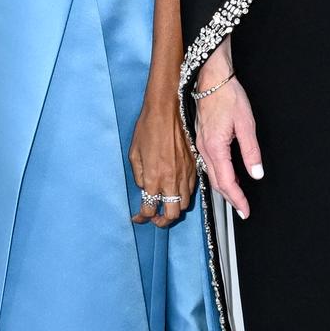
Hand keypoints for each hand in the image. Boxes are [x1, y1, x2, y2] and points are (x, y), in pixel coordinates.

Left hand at [129, 90, 196, 228]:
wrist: (169, 109)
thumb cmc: (149, 127)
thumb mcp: (134, 153)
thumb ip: (139, 175)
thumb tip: (144, 188)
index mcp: (154, 178)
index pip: (149, 209)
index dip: (142, 218)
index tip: (139, 218)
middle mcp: (171, 179)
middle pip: (171, 214)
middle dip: (162, 221)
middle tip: (155, 218)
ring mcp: (186, 174)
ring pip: (184, 204)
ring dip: (174, 208)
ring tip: (166, 204)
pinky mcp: (195, 166)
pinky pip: (191, 189)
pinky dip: (183, 195)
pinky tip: (176, 189)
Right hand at [193, 55, 262, 219]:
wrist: (211, 77)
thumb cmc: (228, 95)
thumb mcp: (246, 123)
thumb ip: (251, 151)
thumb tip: (256, 173)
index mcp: (215, 147)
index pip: (226, 181)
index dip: (237, 199)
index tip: (245, 211)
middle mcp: (204, 148)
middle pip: (216, 182)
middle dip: (230, 198)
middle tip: (242, 210)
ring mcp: (200, 143)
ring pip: (211, 173)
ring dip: (225, 187)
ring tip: (238, 196)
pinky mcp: (200, 138)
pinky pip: (209, 163)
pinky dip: (219, 174)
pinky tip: (230, 173)